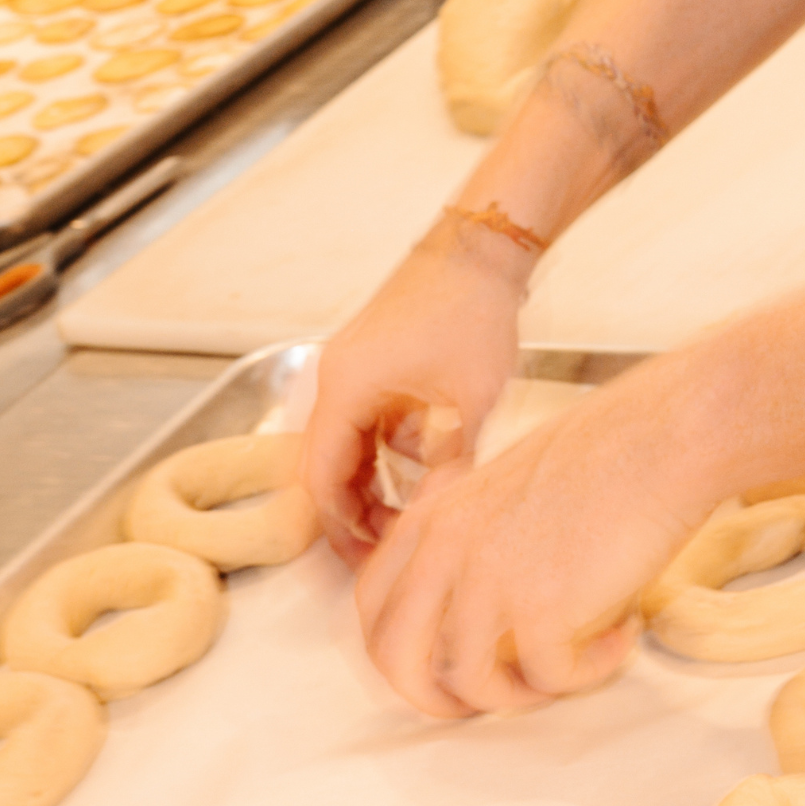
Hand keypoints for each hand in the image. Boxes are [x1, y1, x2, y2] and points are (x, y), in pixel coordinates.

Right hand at [304, 217, 532, 564]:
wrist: (484, 246)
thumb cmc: (473, 310)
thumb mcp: (469, 403)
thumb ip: (449, 466)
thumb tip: (436, 520)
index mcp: (344, 389)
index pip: (320, 479)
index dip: (340, 528)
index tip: (366, 559)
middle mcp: (336, 378)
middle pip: (327, 465)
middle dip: (355, 511)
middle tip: (387, 547)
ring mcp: (353, 367)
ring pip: (349, 444)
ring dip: (375, 481)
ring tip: (413, 512)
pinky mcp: (376, 361)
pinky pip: (369, 420)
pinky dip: (390, 448)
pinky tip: (431, 462)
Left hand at [353, 361, 714, 716]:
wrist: (662, 437)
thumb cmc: (606, 448)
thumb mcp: (506, 482)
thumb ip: (473, 533)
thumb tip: (478, 597)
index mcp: (433, 515)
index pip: (373, 603)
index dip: (398, 648)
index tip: (434, 664)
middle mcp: (447, 549)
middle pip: (396, 657)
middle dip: (433, 695)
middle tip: (481, 703)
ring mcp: (490, 580)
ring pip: (466, 682)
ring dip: (515, 695)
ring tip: (562, 675)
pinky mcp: (543, 608)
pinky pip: (547, 678)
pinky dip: (586, 674)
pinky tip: (619, 642)